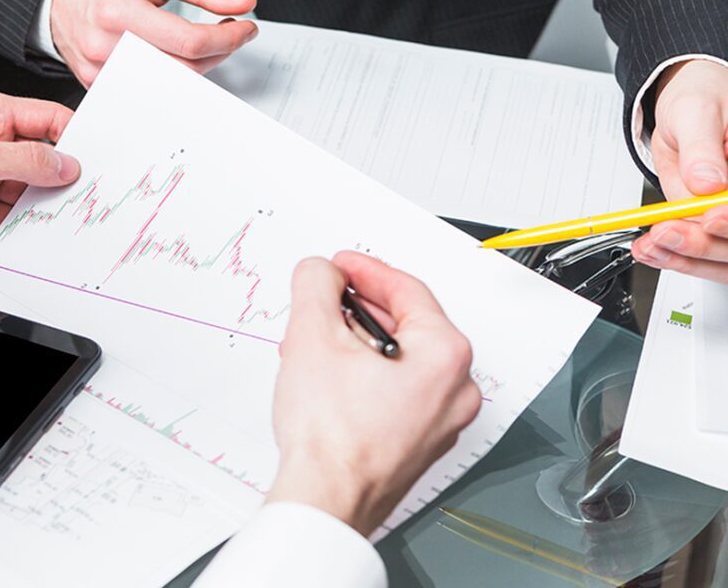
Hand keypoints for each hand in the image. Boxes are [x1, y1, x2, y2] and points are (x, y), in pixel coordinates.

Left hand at [0, 90, 79, 248]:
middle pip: (43, 161)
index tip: (97, 160)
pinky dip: (22, 229)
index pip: (48, 120)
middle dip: (63, 179)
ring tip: (63, 220)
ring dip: (43, 208)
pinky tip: (33, 234)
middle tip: (87, 197)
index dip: (76, 138)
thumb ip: (24, 161)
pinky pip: (9, 219)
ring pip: (29, 194)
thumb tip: (65, 165)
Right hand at [51, 0, 257, 85]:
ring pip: (170, 87)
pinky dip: (173, 79)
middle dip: (218, 53)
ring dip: (198, 68)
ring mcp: (100, 73)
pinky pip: (148, 93)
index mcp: (115, 12)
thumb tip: (242, 2)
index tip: (244, 27)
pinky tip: (180, 61)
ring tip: (204, 44)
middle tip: (230, 34)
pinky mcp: (98, 86)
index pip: (188, 42)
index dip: (227, 38)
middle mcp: (104, 47)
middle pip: (183, 69)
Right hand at [267, 252, 480, 535]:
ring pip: (399, 359)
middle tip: (323, 303)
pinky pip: (397, 390)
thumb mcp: (313, 335)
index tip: (339, 266)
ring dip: (356, 344)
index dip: (364, 270)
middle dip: (355, 311)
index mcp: (445, 355)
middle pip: (405, 324)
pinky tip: (330, 379)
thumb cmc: (331, 437)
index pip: (406, 290)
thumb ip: (317, 285)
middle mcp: (455, 389)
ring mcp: (441, 420)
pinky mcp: (420, 442)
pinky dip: (365, 375)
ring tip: (317, 344)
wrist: (325, 501)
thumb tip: (321, 272)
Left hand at [632, 60, 727, 282]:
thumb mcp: (697, 112)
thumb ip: (703, 149)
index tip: (708, 216)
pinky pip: (704, 255)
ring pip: (724, 257)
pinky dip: (675, 257)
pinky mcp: (714, 229)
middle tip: (666, 232)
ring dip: (685, 258)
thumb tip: (707, 181)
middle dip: (705, 243)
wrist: (686, 111)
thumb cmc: (702, 101)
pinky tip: (650, 250)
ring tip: (649, 246)